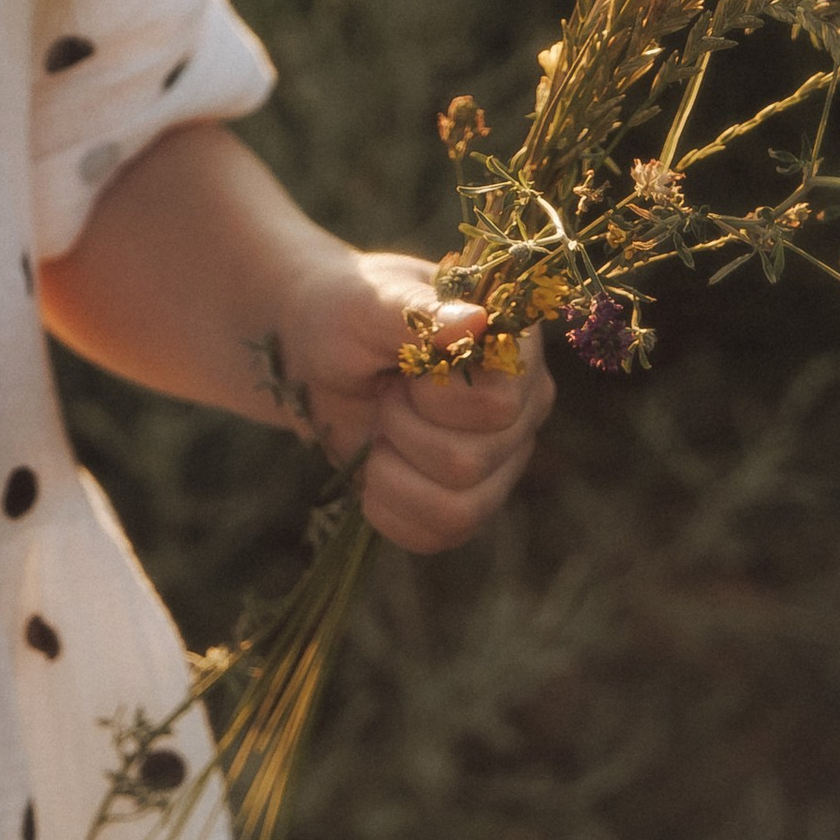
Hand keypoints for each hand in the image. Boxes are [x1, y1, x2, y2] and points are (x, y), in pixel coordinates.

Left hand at [274, 243, 550, 555]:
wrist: (316, 351)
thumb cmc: (347, 314)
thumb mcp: (369, 302)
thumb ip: (420, 312)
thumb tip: (478, 321)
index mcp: (515, 351)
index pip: (497, 405)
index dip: (434, 397)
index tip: (403, 365)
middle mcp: (523, 409)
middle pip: (470, 462)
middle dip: (402, 429)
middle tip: (385, 392)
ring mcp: (501, 461)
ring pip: (459, 510)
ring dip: (393, 472)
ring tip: (381, 429)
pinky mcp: (470, 500)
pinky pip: (439, 536)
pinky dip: (390, 509)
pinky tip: (374, 469)